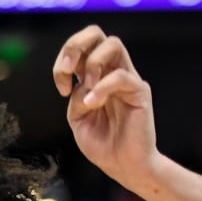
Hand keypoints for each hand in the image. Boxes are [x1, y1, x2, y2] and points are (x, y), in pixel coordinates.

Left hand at [54, 25, 158, 187]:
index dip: (64, 59)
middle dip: (75, 45)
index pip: (80, 48)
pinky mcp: (139, 91)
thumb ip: (76, 98)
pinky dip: (101, 89)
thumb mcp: (78, 119)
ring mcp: (127, 79)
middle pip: (96, 33)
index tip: (62, 87)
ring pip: (113, 44)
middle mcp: (110, 72)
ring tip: (87, 90)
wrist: (124, 167)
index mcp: (94, 77)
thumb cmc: (103, 144)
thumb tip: (82, 85)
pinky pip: (120, 76)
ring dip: (92, 63)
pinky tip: (93, 105)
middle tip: (68, 71)